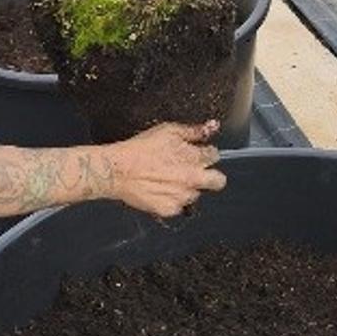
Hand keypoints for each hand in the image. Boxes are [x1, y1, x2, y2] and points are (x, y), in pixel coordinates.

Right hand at [107, 121, 224, 218]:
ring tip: (169, 179)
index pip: (215, 156)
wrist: (118, 170)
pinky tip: (160, 190)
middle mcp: (193, 179)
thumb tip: (212, 126)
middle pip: (218, 181)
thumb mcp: (168, 131)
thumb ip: (194, 130)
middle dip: (211, 176)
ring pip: (196, 194)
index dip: (206, 153)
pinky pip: (178, 207)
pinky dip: (172, 200)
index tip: (198, 153)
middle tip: (195, 171)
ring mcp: (182, 197)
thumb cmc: (140, 149)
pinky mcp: (170, 209)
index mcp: (195, 158)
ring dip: (188, 187)